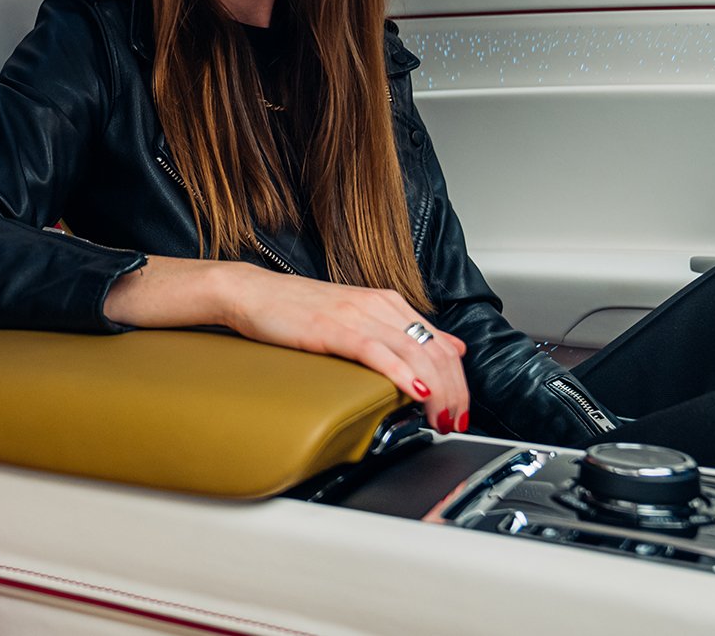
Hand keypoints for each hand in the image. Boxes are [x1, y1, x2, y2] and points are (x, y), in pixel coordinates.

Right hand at [217, 267, 470, 431]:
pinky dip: (402, 373)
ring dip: (436, 390)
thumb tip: (452, 347)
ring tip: (441, 418)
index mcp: (388, 302)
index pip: (441, 343)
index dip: (459, 380)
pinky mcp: (334, 328)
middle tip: (456, 423)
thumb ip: (403, 330)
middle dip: (454, 392)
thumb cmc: (299, 309)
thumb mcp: (359, 315)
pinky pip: (377, 352)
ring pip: (414, 352)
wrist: (253, 292)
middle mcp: (379, 305)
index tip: (461, 410)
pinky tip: (414, 392)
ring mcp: (357, 315)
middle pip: (435, 351)